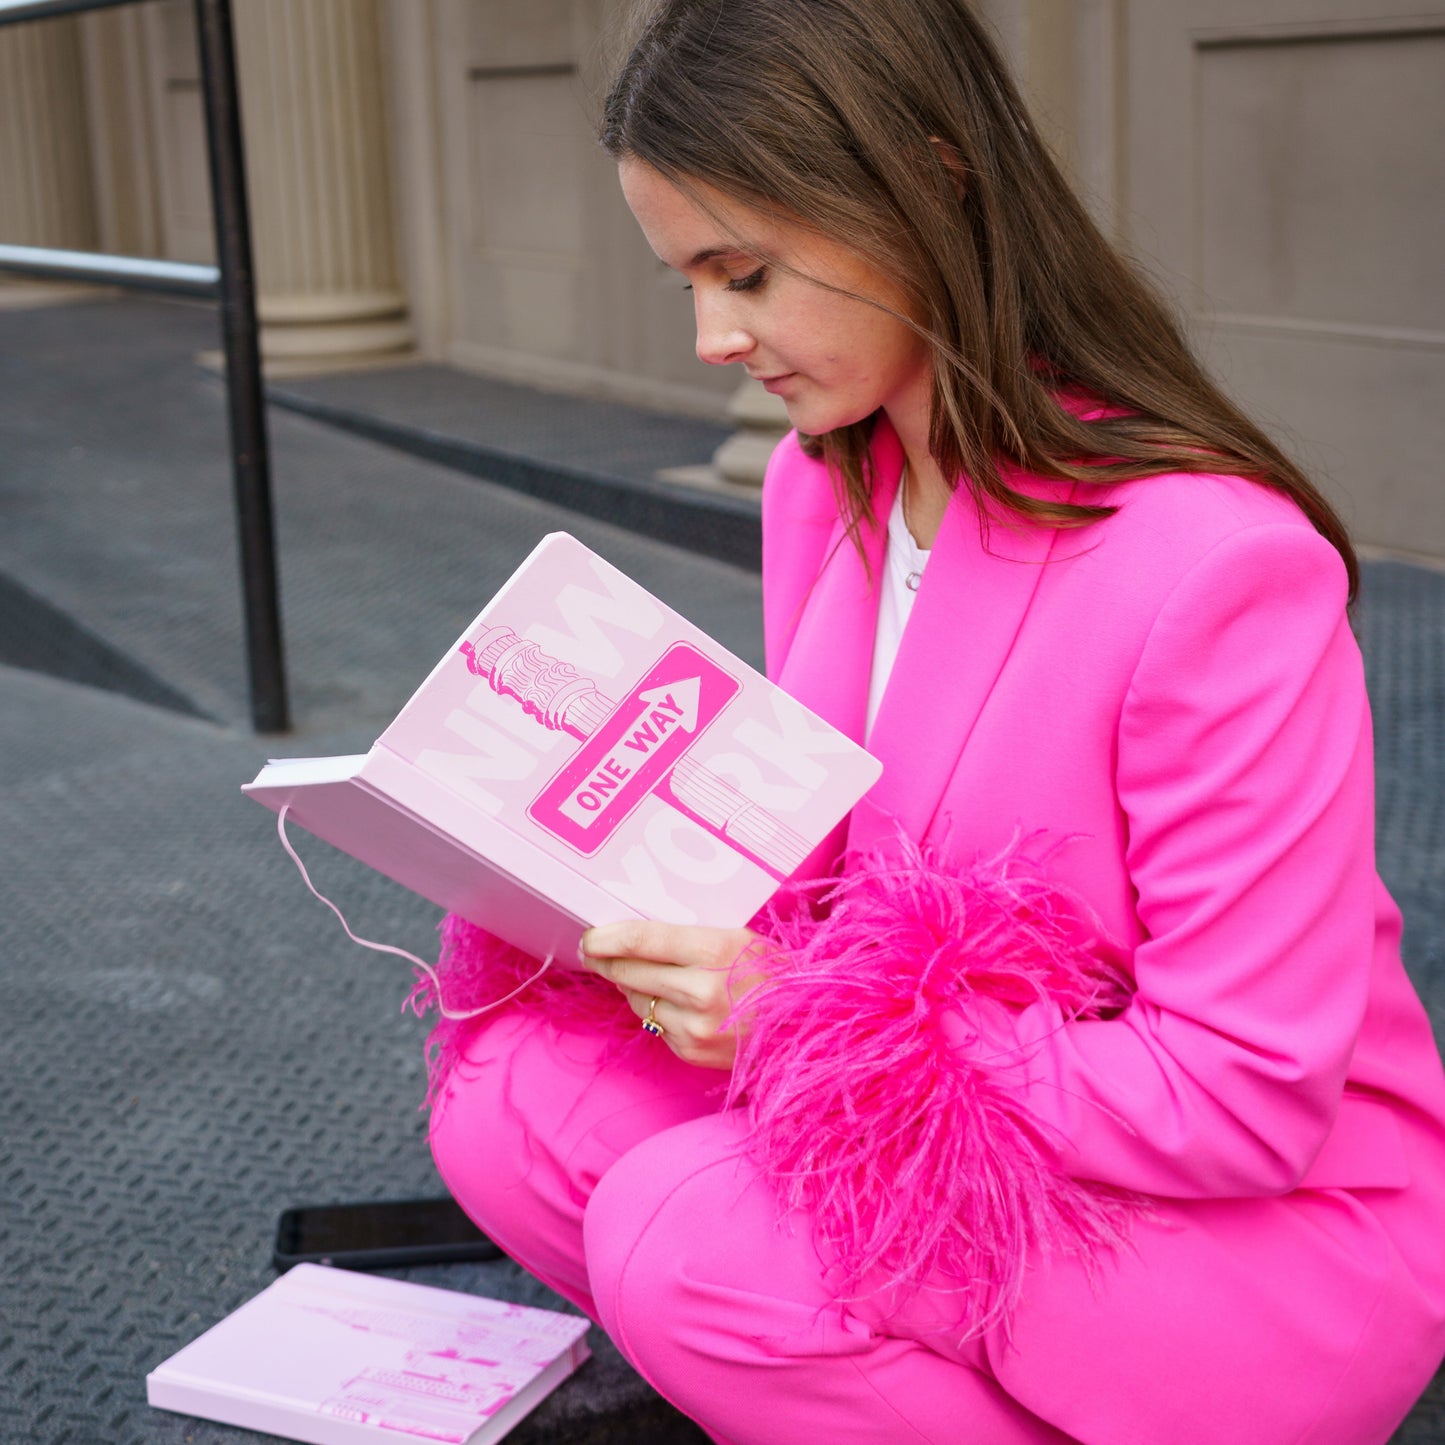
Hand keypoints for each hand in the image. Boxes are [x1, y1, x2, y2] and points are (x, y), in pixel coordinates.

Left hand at [578, 920, 764, 1069]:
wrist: (806, 1025)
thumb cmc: (773, 974)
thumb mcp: (738, 938)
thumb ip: (688, 937)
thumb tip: (633, 939)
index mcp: (715, 951)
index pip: (642, 940)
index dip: (606, 937)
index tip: (589, 936)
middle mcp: (700, 991)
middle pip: (629, 971)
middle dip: (606, 961)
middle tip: (594, 952)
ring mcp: (694, 1027)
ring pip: (637, 1000)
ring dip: (634, 987)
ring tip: (649, 976)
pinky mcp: (691, 1051)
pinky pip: (655, 1024)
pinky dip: (658, 1011)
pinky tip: (677, 1003)